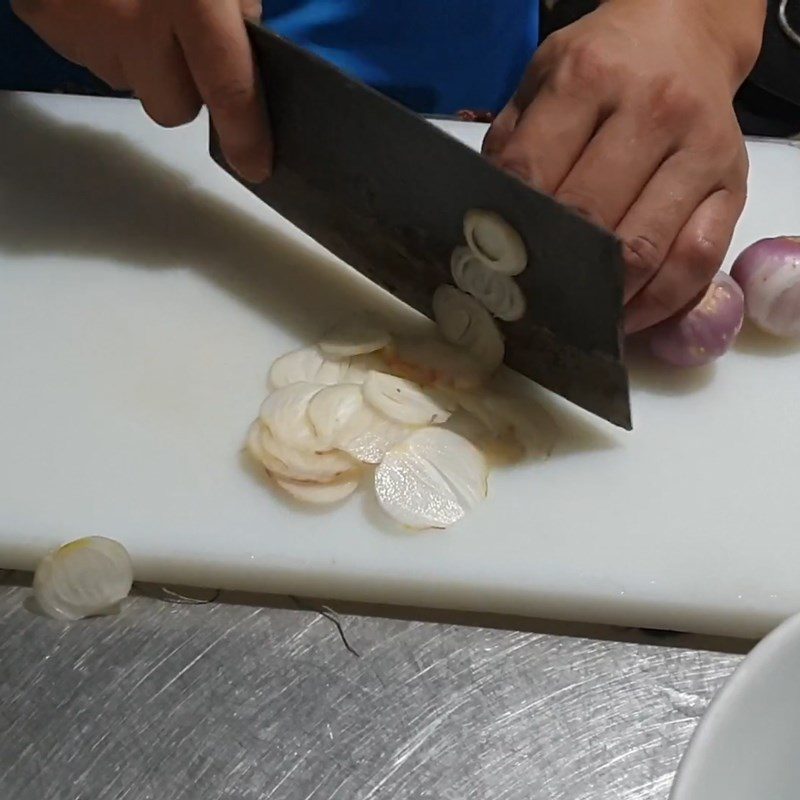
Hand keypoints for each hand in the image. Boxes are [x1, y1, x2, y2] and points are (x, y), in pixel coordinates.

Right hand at [12, 0, 271, 182]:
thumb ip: (238, 4)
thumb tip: (243, 50)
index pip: (227, 88)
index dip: (246, 135)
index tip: (257, 167)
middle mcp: (135, 23)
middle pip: (174, 108)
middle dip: (186, 87)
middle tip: (182, 41)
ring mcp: (83, 27)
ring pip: (131, 84)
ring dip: (143, 61)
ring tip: (139, 5)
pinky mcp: (43, 20)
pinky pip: (91, 58)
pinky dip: (104, 39)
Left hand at [484, 0, 765, 331]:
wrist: (682, 35)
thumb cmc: (600, 68)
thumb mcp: (542, 82)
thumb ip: (513, 145)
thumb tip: (487, 224)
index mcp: (588, 79)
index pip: (535, 172)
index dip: (510, 227)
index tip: (494, 266)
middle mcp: (652, 110)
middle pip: (591, 218)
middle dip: (555, 269)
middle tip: (531, 303)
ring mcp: (700, 150)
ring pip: (645, 249)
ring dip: (605, 299)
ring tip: (576, 320)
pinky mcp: (733, 185)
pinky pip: (698, 261)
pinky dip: (659, 303)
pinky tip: (627, 317)